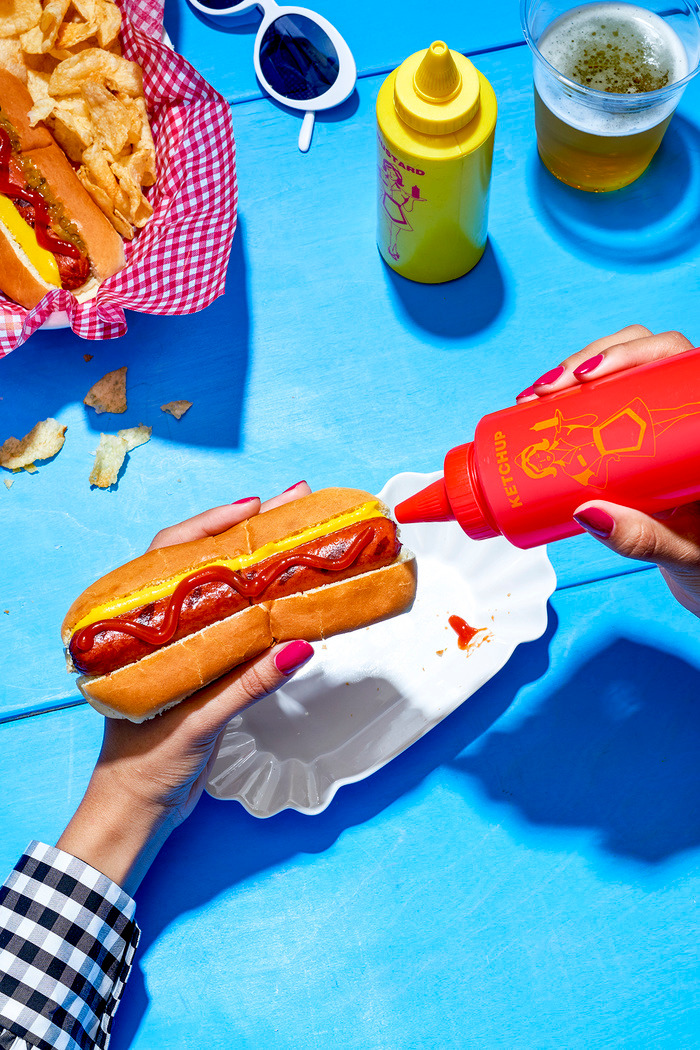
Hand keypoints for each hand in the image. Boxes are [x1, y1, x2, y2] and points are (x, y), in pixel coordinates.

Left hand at [57, 481, 314, 892]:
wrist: (136, 812)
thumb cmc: (144, 765)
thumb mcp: (197, 722)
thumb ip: (246, 685)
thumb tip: (298, 650)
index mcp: (137, 630)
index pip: (171, 555)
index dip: (212, 525)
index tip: (253, 506)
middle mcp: (158, 628)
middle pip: (203, 562)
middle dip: (248, 529)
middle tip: (295, 501)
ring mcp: (182, 644)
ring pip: (222, 588)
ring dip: (259, 560)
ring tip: (299, 532)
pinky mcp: (204, 667)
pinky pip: (235, 622)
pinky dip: (263, 603)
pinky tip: (290, 590)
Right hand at [517, 326, 699, 617]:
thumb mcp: (683, 551)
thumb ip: (643, 538)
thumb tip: (586, 514)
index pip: (677, 360)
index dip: (632, 350)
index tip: (587, 374)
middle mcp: (687, 414)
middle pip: (642, 354)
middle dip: (587, 360)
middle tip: (547, 391)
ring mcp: (660, 423)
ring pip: (620, 372)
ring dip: (572, 376)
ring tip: (534, 400)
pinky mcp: (637, 436)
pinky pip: (605, 400)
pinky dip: (570, 396)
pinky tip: (540, 405)